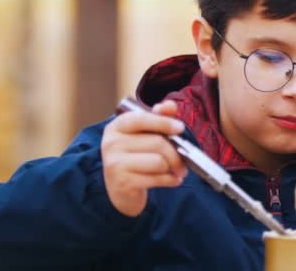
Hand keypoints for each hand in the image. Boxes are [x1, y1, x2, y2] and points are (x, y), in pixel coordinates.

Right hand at [101, 100, 186, 216]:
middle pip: (157, 142)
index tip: (180, 128)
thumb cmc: (136, 157)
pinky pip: (157, 178)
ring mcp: (115, 164)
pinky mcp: (123, 183)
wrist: (120, 189)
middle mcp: (111, 143)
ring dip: (173, 168)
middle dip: (176, 153)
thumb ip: (157, 117)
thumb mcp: (144, 134)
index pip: (141, 118)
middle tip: (183, 160)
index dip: (163, 122)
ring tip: (175, 170)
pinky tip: (172, 180)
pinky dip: (170, 180)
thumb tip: (170, 106)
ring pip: (159, 162)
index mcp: (116, 127)